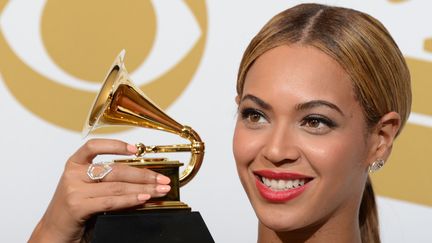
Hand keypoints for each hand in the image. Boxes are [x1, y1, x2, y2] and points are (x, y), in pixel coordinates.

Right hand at [28, 139, 170, 242]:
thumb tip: (142, 179)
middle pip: (115, 170)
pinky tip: (143, 199)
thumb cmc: (74, 209)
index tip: (136, 149)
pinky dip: (130, 200)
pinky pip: (110, 201)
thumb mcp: (87, 189)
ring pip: (117, 186)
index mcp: (74, 164)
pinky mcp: (78, 206)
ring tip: (159, 190)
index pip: (94, 146)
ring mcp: (74, 190)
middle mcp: (73, 175)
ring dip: (143, 189)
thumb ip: (107, 181)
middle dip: (143, 175)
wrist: (54, 233)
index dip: (116, 145)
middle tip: (162, 179)